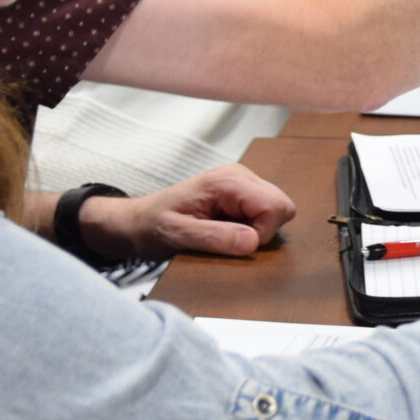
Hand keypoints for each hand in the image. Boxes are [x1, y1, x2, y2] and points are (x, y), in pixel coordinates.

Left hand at [78, 165, 295, 259]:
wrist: (137, 222)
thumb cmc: (152, 226)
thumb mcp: (177, 235)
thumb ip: (215, 237)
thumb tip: (253, 242)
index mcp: (227, 181)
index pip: (275, 206)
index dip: (262, 232)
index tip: (235, 243)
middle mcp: (240, 176)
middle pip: (282, 205)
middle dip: (263, 230)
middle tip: (231, 239)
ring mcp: (242, 183)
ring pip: (277, 209)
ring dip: (257, 229)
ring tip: (225, 232)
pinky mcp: (242, 193)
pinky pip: (266, 212)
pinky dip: (252, 226)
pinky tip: (227, 229)